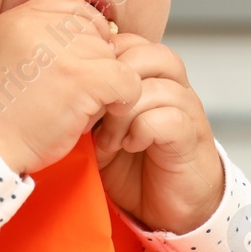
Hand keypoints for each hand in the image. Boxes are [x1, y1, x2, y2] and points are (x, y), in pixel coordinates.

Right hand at [0, 0, 140, 176]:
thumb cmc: (0, 111)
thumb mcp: (10, 54)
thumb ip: (45, 37)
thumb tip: (103, 35)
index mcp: (21, 16)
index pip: (75, 7)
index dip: (85, 35)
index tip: (76, 65)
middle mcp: (40, 25)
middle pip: (95, 33)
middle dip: (92, 64)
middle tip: (72, 95)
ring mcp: (63, 50)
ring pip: (111, 57)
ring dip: (102, 85)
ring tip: (76, 108)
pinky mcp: (82, 78)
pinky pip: (126, 79)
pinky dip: (123, 99)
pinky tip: (107, 113)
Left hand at [92, 33, 224, 235]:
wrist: (167, 209)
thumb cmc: (133, 168)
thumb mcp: (100, 131)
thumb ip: (88, 106)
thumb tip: (57, 88)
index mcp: (150, 78)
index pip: (128, 42)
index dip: (102, 62)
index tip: (82, 95)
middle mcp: (172, 86)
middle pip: (147, 54)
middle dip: (112, 83)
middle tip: (93, 117)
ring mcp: (186, 110)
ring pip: (157, 86)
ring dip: (124, 113)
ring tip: (110, 140)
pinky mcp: (192, 137)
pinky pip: (169, 117)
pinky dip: (143, 130)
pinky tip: (131, 146)